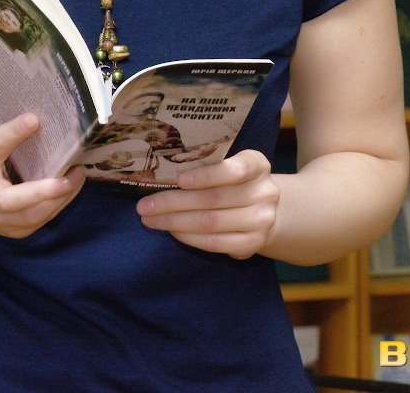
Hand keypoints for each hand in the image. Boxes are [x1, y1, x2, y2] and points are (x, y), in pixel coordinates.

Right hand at [0, 113, 83, 240]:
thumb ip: (6, 141)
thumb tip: (41, 122)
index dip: (12, 133)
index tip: (34, 120)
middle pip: (10, 200)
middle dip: (41, 192)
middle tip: (67, 179)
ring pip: (31, 217)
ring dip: (59, 199)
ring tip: (77, 177)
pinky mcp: (14, 232)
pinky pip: (39, 221)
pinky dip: (58, 205)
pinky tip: (70, 189)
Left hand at [134, 149, 279, 258]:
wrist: (264, 211)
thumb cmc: (235, 183)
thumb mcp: (229, 166)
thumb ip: (208, 167)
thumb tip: (161, 174)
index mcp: (258, 165)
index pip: (235, 169)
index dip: (206, 176)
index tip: (178, 179)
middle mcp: (265, 193)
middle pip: (214, 199)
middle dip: (174, 203)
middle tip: (144, 205)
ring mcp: (261, 221)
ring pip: (211, 222)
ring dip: (175, 222)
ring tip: (150, 219)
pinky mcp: (253, 244)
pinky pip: (215, 243)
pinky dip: (190, 238)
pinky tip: (172, 231)